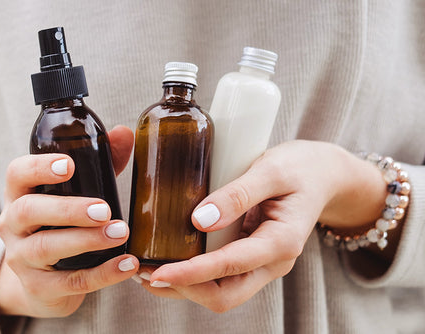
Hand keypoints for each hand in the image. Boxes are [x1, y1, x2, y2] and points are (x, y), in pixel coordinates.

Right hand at [0, 125, 138, 317]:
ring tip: (120, 233)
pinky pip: (69, 282)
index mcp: (21, 194)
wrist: (44, 280)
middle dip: (67, 209)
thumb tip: (125, 133)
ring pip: (45, 248)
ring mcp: (22, 258)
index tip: (69, 165)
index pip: (17, 174)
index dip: (39, 167)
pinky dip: (102, 274)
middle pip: (28, 211)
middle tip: (104, 209)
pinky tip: (127, 264)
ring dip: (86, 240)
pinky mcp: (39, 288)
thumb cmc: (61, 224)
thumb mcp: (75, 192)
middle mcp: (13, 225)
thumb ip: (99, 163)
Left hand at [138, 140, 388, 311]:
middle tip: (145, 273)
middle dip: (183, 289)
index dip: (191, 274)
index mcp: (282, 242)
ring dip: (185, 286)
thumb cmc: (301, 168)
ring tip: (148, 270)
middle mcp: (273, 262)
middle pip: (225, 295)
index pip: (230, 267)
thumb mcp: (272, 170)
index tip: (157, 272)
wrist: (323, 175)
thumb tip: (199, 219)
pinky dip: (195, 274)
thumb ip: (239, 194)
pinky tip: (171, 259)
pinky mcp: (252, 256)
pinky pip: (222, 276)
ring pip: (221, 291)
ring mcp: (263, 262)